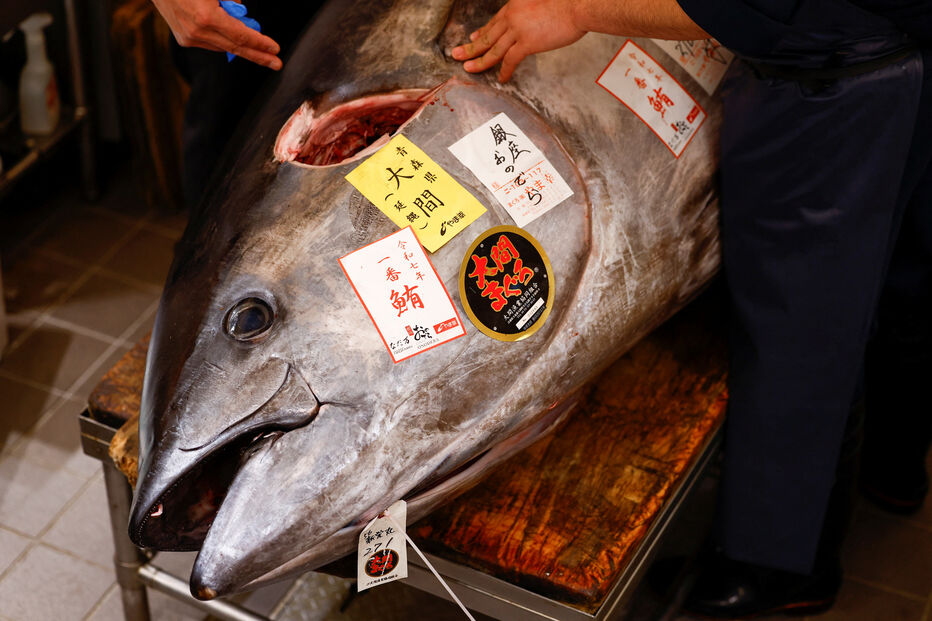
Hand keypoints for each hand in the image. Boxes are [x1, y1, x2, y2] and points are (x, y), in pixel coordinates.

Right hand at [151, 0, 282, 68]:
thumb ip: (231, 2)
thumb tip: (242, 16)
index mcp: (207, 18)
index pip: (241, 35)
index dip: (260, 43)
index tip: (275, 49)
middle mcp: (198, 32)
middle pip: (236, 47)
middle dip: (259, 56)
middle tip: (276, 64)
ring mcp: (189, 38)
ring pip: (224, 46)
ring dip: (243, 47)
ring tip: (261, 48)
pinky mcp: (184, 40)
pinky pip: (212, 43)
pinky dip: (225, 40)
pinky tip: (233, 37)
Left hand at [451, 0, 584, 82]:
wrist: (576, 8)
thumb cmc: (564, 6)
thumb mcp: (540, 4)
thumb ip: (529, 14)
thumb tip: (528, 24)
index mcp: (514, 6)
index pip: (494, 23)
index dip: (481, 32)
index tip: (472, 38)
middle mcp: (512, 17)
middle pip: (487, 36)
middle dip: (470, 47)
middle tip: (457, 55)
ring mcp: (518, 30)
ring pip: (493, 49)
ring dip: (479, 61)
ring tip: (468, 69)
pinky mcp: (527, 43)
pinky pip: (510, 60)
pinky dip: (504, 70)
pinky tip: (500, 78)